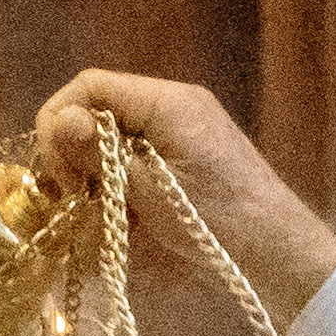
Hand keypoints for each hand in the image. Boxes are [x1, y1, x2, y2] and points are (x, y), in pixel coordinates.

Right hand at [31, 69, 335, 332]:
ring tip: (103, 216)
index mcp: (167, 102)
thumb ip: (101, 154)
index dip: (59, 123)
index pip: (89, 86)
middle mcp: (171, 105)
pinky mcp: (182, 156)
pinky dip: (118, 186)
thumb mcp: (150, 192)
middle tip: (75, 199)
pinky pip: (132, 158)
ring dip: (95, 176)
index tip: (62, 175)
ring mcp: (178, 130)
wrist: (277, 249)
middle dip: (74, 153)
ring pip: (110, 138)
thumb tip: (58, 120)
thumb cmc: (217, 222)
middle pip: (97, 110)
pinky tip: (126, 219)